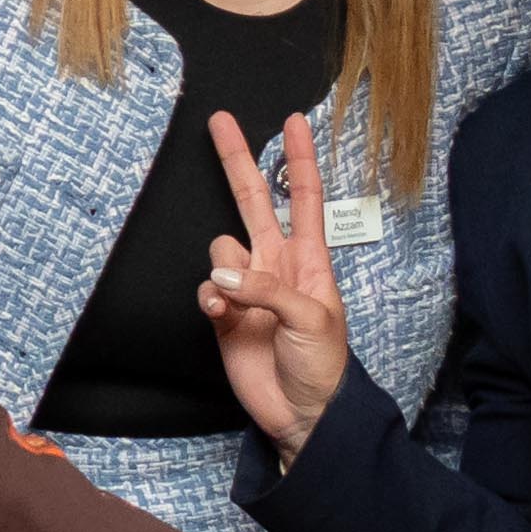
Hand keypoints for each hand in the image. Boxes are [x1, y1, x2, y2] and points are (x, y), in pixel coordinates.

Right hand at [196, 110, 357, 454]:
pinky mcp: (224, 315)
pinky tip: (221, 315)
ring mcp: (247, 288)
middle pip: (252, 201)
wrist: (303, 412)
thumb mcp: (313, 318)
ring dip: (224, 270)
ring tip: (237, 302)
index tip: (293, 121)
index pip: (304, 197)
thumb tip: (223, 276)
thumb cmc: (323, 364)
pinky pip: (207, 290)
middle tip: (221, 119)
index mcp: (309, 259)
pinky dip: (209, 298)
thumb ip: (267, 289)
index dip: (299, 159)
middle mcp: (275, 265)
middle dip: (237, 160)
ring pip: (221, 251)